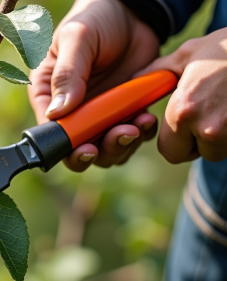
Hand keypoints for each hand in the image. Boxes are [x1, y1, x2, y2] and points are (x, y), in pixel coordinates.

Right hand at [28, 0, 159, 170]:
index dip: (65, 145)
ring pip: (104, 149)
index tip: (85, 146)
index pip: (49, 130)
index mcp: (47, 94)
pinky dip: (139, 134)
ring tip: (139, 124)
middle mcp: (69, 110)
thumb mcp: (78, 38)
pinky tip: (147, 118)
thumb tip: (58, 112)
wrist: (134, 12)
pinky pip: (129, 136)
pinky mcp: (122, 113)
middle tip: (120, 134)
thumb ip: (68, 73)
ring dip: (122, 145)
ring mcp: (97, 115)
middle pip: (76, 149)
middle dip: (98, 150)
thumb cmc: (96, 18)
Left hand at [136, 28, 226, 162]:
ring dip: (221, 137)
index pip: (169, 152)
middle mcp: (207, 127)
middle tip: (208, 114)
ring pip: (219, 150)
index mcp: (184, 111)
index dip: (176, 141)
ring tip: (226, 107)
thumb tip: (134, 80)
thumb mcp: (188, 54)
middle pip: (196, 155)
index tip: (185, 126)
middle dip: (198, 142)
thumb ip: (157, 73)